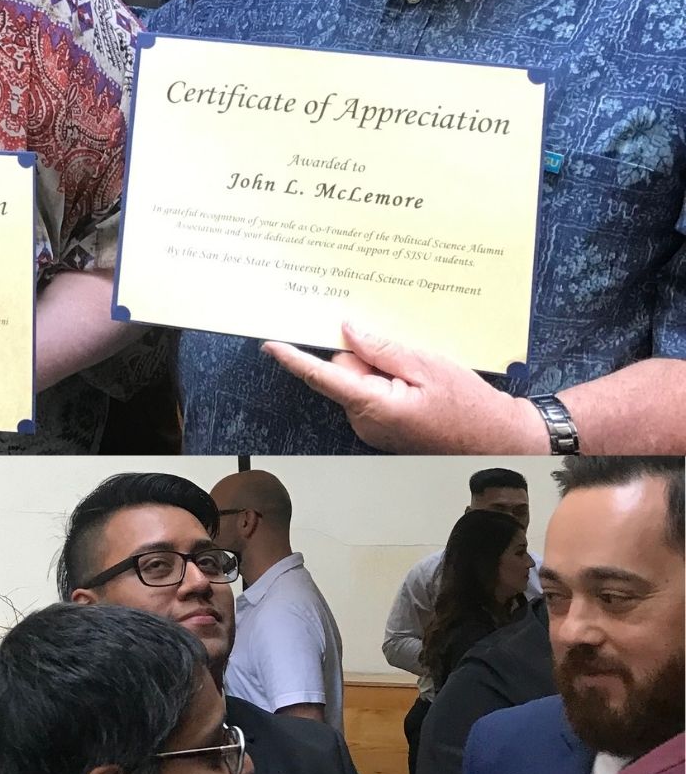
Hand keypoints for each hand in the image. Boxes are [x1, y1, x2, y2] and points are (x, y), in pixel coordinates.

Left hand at [264, 324, 545, 454]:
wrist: (501, 442)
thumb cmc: (472, 408)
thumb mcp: (428, 366)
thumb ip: (382, 349)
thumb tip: (346, 331)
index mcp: (374, 406)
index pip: (323, 376)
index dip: (295, 358)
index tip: (271, 344)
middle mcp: (366, 422)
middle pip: (344, 373)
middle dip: (365, 357)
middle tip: (404, 357)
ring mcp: (374, 430)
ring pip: (359, 383)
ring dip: (380, 371)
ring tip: (419, 376)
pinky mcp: (384, 430)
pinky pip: (372, 395)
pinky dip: (388, 383)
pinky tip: (418, 385)